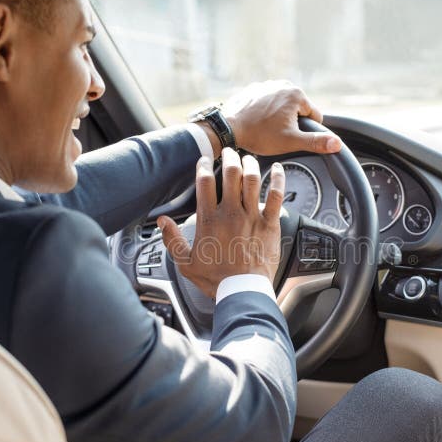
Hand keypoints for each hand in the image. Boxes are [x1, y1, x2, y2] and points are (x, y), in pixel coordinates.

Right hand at [158, 148, 284, 297]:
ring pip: (252, 179)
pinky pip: (276, 195)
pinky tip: (278, 169)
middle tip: (229, 151)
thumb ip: (172, 239)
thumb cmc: (216, 279)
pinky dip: (278, 179)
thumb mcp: (185, 262)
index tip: (204, 161)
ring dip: (250, 164)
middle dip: (229, 157)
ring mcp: (251, 217)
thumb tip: (162, 222)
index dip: (203, 166)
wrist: (242, 290)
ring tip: (248, 158)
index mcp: (209, 220)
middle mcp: (230, 213)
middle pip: (230, 174)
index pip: (204, 183)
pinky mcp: (269, 224)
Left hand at [209, 80, 342, 157]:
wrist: (228, 128)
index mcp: (297, 94)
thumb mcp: (291, 141)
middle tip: (277, 135)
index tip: (291, 137)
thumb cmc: (259, 135)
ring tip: (266, 129)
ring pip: (282, 106)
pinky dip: (265, 112)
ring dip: (279, 117)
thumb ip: (316, 142)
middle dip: (291, 123)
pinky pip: (268, 103)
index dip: (306, 131)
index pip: (315, 116)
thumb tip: (337, 144)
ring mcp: (267, 85)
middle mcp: (284, 84)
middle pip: (298, 110)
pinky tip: (257, 122)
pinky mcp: (254, 89)